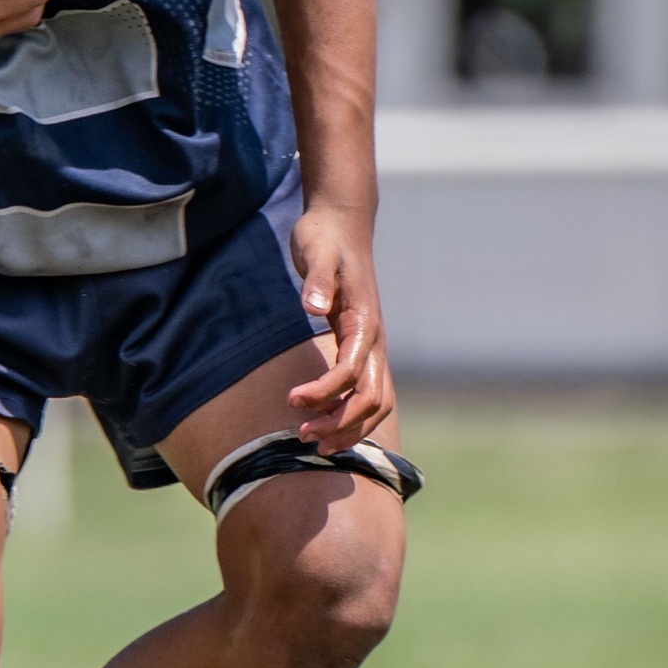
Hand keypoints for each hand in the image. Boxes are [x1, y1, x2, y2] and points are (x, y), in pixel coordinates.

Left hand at [286, 205, 394, 450]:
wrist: (341, 224)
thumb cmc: (325, 237)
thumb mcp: (317, 251)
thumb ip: (318, 279)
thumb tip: (315, 308)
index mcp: (364, 322)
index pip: (352, 372)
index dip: (324, 392)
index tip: (292, 400)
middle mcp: (375, 339)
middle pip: (372, 398)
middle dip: (341, 423)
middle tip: (302, 437)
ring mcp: (371, 345)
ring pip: (376, 401)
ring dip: (350, 427)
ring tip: (313, 443)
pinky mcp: (361, 346)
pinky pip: (367, 391)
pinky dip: (351, 415)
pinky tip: (326, 425)